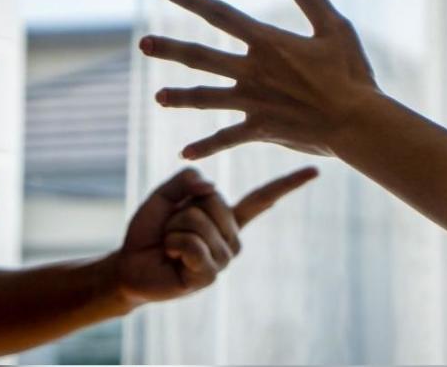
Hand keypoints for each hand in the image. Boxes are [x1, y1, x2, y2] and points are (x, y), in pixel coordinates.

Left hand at [115, 166, 317, 304]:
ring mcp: (223, 259)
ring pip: (198, 221)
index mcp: (227, 217)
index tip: (316, 170)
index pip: (263, 198)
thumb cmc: (150, 231)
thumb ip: (186, 180)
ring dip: (174, 228)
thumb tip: (210, 184)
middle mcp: (232, 238)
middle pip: (213, 200)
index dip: (289, 184)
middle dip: (182, 208)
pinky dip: (173, 243)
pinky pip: (191, 244)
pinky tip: (171, 256)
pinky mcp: (210, 276)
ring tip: (170, 244)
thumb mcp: (166, 195)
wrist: (130, 265)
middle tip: (172, 228)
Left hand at [140, 0, 378, 158]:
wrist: (357, 122)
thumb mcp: (335, 28)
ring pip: (206, 98)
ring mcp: (253, 102)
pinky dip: (207, 145)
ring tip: (157, 97)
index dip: (193, 0)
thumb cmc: (351, 74)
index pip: (222, 15)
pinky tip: (185, 153)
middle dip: (171, 49)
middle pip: (201, 57)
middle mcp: (253, 71)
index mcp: (268, 43)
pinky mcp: (261, 129)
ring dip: (180, 98)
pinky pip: (227, 138)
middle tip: (143, 44)